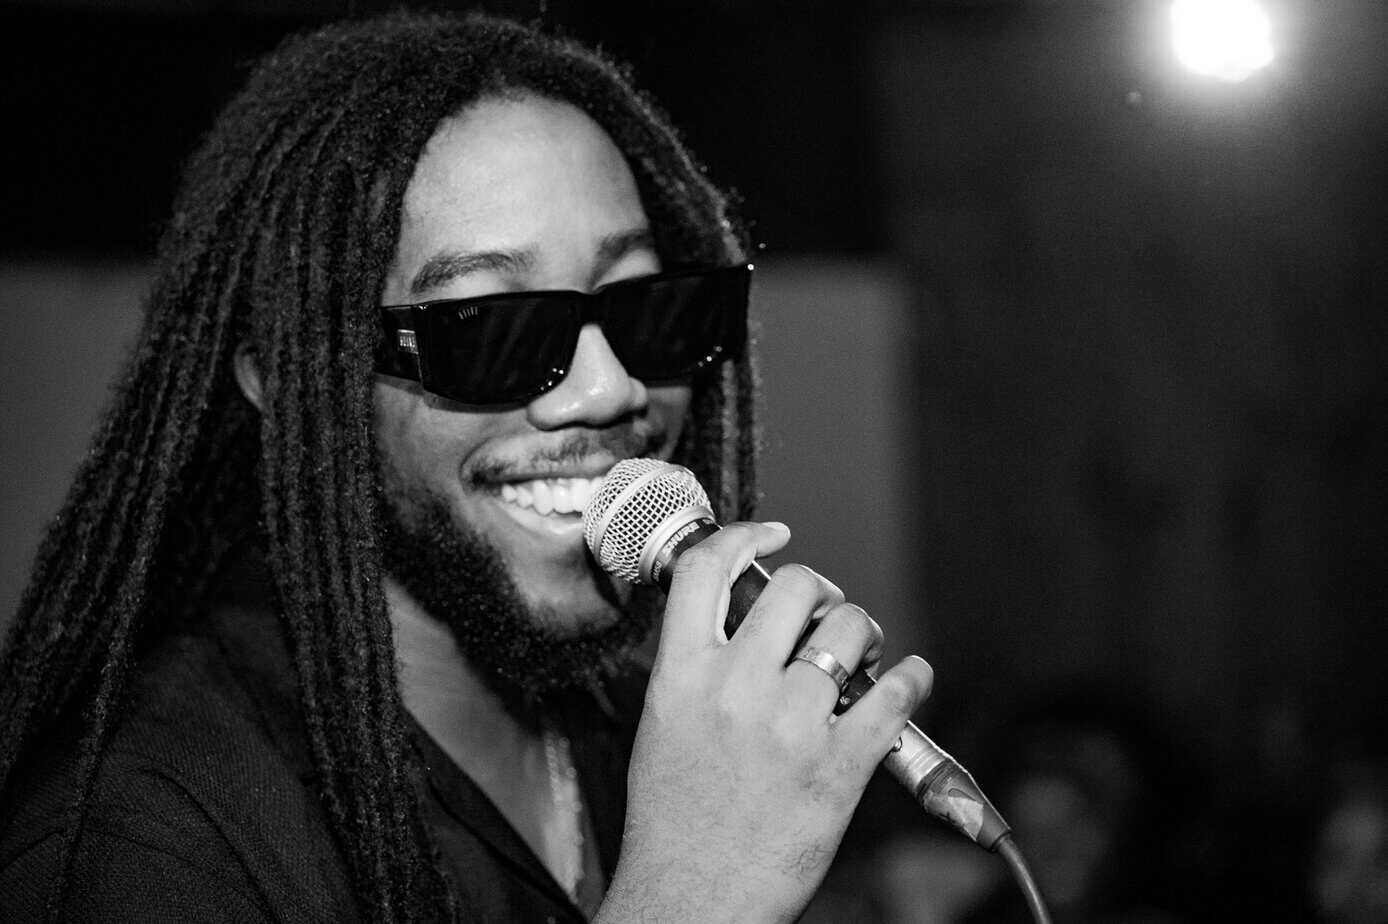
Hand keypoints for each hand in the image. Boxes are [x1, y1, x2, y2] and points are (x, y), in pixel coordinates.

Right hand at [596, 522, 934, 923]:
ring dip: (864, 635)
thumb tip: (739, 624)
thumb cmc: (675, 823)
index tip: (770, 535)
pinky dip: (912, 679)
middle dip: (820, 592)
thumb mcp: (662, 727)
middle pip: (795, 585)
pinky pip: (895, 693)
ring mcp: (790, 724)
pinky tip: (907, 681)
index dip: (744, 536)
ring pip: (850, 630)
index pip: (707, 570)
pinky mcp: (839, 764)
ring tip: (860, 660)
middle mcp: (735, 688)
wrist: (693, 900)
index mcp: (681, 676)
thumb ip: (695, 669)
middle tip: (826, 615)